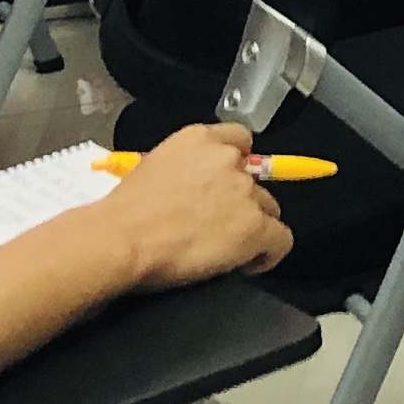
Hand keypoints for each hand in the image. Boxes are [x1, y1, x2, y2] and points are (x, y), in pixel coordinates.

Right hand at [96, 121, 294, 285]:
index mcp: (200, 138)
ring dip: (252, 227)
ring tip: (226, 249)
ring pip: (269, 210)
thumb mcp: (153, 168)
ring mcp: (245, 192)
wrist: (122, 238)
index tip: (225, 189)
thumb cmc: (125, 212)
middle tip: (218, 226)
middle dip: (242, 202)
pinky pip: (281, 240)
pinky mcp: (254, 226)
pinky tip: (247, 265)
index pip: (239, 141)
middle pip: (255, 181)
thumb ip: (185, 169)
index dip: (236, 168)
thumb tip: (194, 191)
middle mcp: (229, 159)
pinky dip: (268, 254)